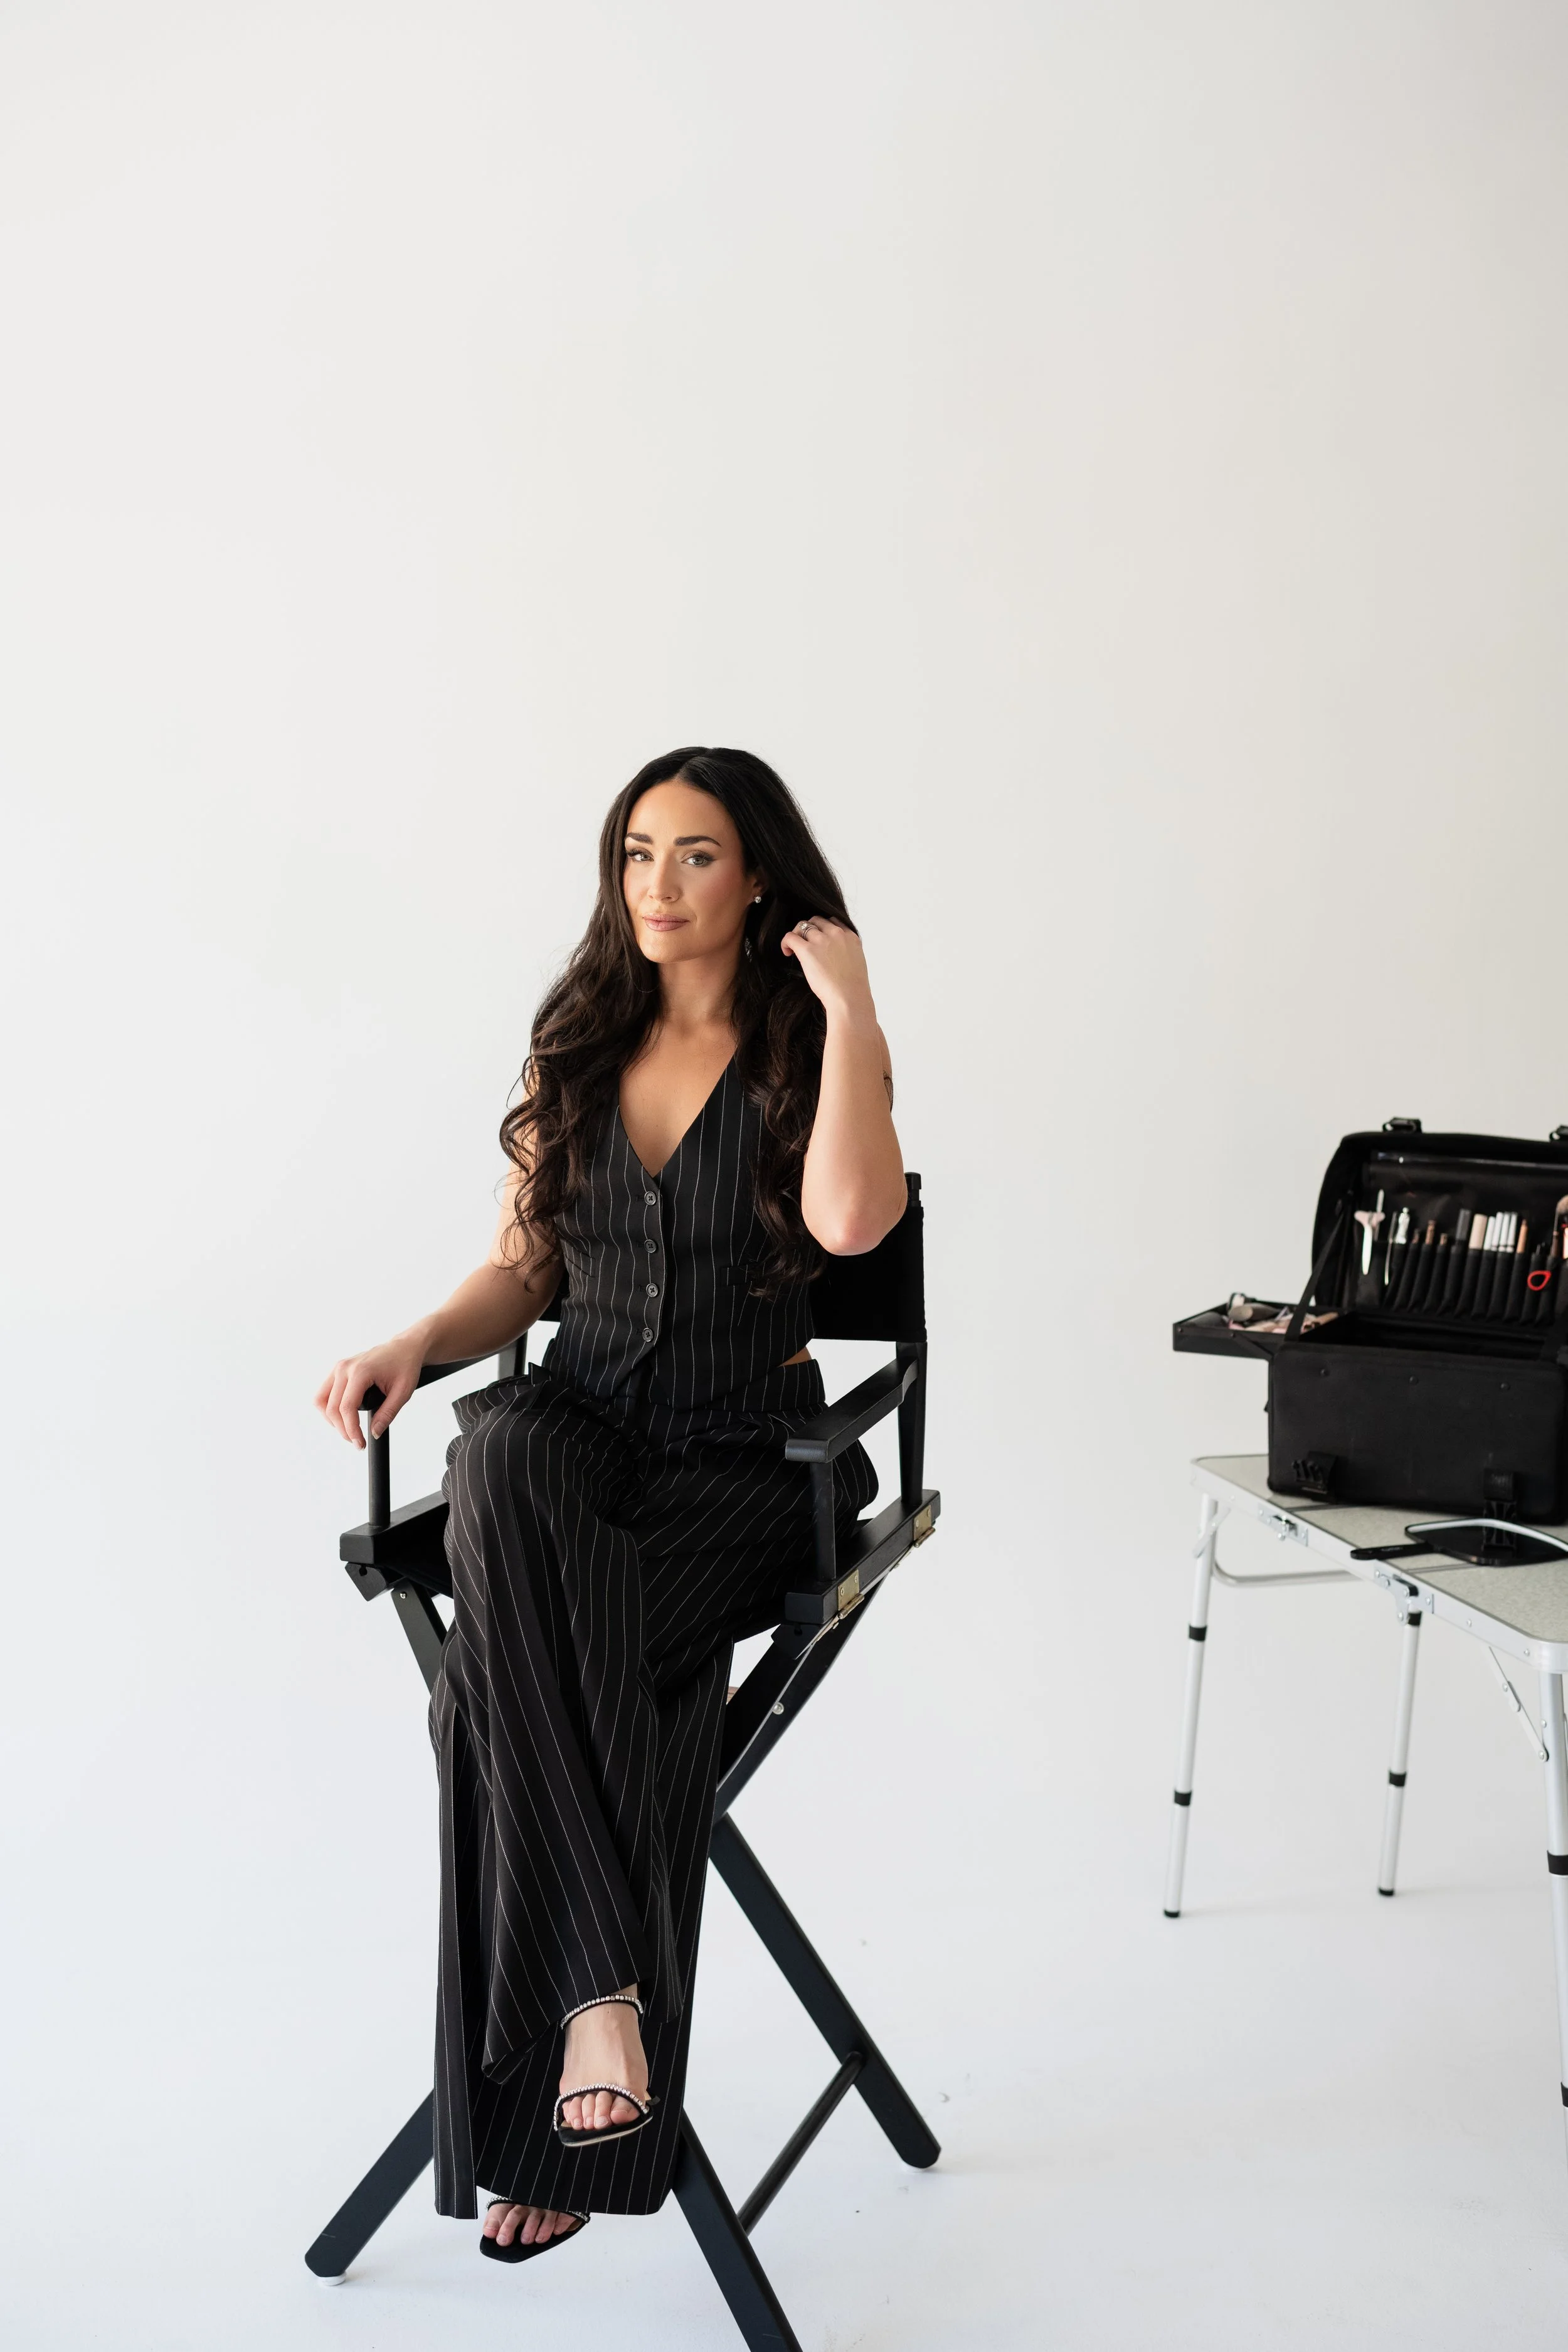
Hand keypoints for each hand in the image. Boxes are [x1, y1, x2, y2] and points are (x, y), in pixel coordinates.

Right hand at [315, 1329, 427, 1447]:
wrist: (404, 1348)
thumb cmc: (405, 1365)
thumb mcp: (402, 1392)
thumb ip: (387, 1414)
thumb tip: (374, 1433)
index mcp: (360, 1371)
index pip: (347, 1408)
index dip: (351, 1430)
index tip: (360, 1444)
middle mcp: (344, 1368)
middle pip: (331, 1408)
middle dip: (342, 1429)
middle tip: (357, 1441)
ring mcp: (339, 1367)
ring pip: (321, 1401)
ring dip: (331, 1420)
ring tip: (348, 1430)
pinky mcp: (337, 1370)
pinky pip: (323, 1393)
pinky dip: (329, 1408)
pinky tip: (344, 1416)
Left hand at [779, 916, 873, 1020]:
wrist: (849, 997)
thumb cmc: (853, 988)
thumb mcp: (856, 963)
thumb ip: (846, 953)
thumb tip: (834, 957)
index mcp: (851, 937)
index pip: (833, 921)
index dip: (823, 928)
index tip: (818, 939)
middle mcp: (836, 934)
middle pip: (817, 920)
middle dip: (809, 930)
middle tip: (805, 943)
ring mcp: (822, 940)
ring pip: (802, 926)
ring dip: (797, 935)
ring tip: (795, 949)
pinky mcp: (807, 949)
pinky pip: (790, 937)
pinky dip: (786, 942)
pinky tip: (787, 952)